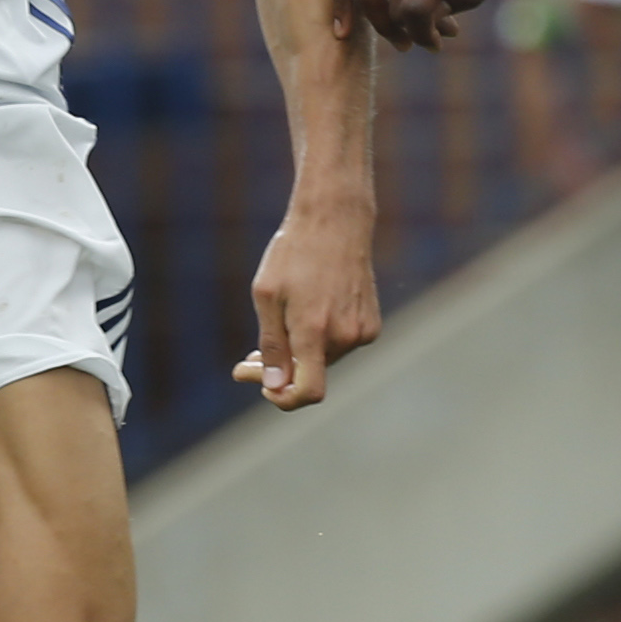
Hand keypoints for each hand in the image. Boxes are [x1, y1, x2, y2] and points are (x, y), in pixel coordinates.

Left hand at [231, 196, 380, 410]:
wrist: (335, 221)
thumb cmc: (293, 254)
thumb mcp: (267, 295)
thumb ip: (271, 345)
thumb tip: (274, 387)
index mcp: (314, 330)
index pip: (307, 392)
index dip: (283, 399)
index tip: (265, 387)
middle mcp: (344, 336)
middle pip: (310, 375)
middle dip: (281, 370)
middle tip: (249, 359)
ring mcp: (362, 331)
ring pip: (324, 360)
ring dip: (300, 352)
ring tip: (280, 325)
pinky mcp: (371, 324)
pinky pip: (340, 345)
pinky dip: (321, 340)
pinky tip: (309, 312)